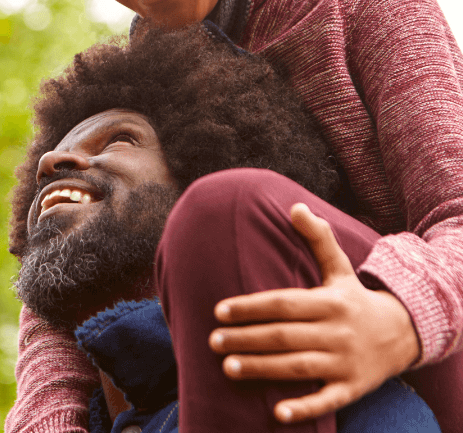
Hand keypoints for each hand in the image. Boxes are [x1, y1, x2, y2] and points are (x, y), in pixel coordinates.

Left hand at [208, 203, 420, 423]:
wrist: (404, 333)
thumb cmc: (355, 297)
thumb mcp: (340, 266)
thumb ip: (317, 237)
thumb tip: (295, 206)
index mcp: (329, 301)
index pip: (283, 303)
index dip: (250, 307)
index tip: (219, 310)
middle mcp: (336, 332)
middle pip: (284, 336)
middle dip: (246, 339)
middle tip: (213, 341)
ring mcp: (345, 362)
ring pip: (298, 367)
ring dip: (262, 369)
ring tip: (228, 368)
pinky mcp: (352, 388)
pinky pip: (327, 400)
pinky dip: (304, 408)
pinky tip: (277, 414)